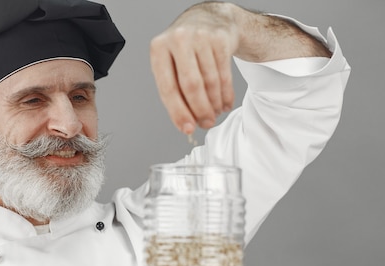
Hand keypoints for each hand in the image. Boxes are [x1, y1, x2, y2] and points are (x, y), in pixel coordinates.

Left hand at [150, 2, 330, 134]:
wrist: (209, 18)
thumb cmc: (185, 47)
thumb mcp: (170, 63)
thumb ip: (174, 91)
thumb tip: (186, 123)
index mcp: (159, 49)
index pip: (167, 88)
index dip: (178, 112)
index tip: (187, 129)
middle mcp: (178, 40)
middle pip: (191, 86)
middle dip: (200, 110)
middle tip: (206, 124)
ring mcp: (200, 37)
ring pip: (210, 82)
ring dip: (214, 104)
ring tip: (215, 114)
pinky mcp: (220, 39)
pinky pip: (225, 75)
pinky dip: (226, 95)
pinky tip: (224, 104)